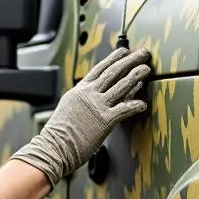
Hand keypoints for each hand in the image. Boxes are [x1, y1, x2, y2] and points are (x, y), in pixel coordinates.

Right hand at [10, 46, 150, 187]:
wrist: (53, 147)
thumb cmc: (58, 134)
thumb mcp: (68, 108)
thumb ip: (81, 100)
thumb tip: (91, 98)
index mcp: (80, 90)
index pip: (100, 69)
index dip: (114, 58)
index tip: (124, 51)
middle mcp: (89, 94)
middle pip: (113, 72)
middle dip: (130, 60)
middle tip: (142, 53)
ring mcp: (97, 106)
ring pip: (121, 85)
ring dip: (136, 75)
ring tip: (146, 69)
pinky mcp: (105, 120)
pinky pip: (125, 109)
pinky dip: (135, 105)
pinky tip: (143, 103)